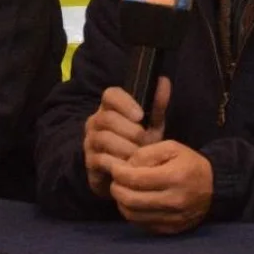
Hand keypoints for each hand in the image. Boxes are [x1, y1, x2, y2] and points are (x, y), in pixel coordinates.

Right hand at [82, 78, 170, 198]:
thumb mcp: (151, 124)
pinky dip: (118, 162)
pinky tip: (130, 165)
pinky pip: (100, 159)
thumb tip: (163, 80)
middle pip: (107, 118)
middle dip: (129, 130)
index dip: (125, 103)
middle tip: (145, 140)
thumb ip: (157, 105)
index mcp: (110, 107)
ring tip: (139, 154)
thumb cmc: (139, 143)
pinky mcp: (89, 161)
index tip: (140, 116)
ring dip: (125, 147)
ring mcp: (90, 140)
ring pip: (103, 138)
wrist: (129, 173)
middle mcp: (96, 121)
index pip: (110, 94)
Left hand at [107, 140, 211, 234]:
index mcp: (175, 177)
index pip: (135, 179)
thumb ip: (146, 153)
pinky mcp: (171, 229)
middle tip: (115, 181)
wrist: (214, 187)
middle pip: (131, 200)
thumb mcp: (171, 148)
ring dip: (121, 203)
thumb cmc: (190, 164)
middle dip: (116, 189)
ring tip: (123, 192)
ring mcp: (173, 218)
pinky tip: (134, 203)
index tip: (115, 168)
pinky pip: (142, 225)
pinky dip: (132, 214)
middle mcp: (174, 201)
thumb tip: (125, 167)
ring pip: (133, 215)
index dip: (119, 174)